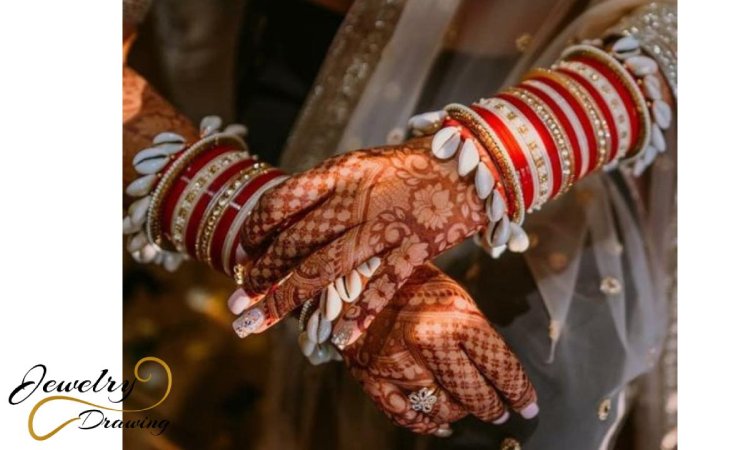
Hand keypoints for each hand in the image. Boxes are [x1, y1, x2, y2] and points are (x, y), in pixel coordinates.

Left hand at [235, 136, 496, 344]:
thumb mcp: (364, 165)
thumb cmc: (413, 165)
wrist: (473, 161)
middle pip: (294, 243)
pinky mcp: (416, 247)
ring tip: (258, 320)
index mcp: (340, 172)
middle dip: (260, 275)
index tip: (244, 254)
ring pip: (324, 268)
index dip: (255, 231)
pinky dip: (358, 315)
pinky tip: (336, 339)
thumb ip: (328, 190)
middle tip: (238, 302)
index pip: (281, 202)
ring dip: (287, 297)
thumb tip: (285, 221)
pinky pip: (381, 287)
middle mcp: (356, 199)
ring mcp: (386, 225)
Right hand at [342, 264, 537, 435]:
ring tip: (465, 406)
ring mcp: (398, 362)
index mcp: (455, 315)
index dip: (518, 390)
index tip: (527, 404)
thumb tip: (499, 373)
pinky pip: (407, 415)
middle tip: (500, 412)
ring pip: (443, 409)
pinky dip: (428, 424)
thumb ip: (474, 333)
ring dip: (459, 412)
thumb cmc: (412, 283)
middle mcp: (428, 340)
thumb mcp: (453, 296)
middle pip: (473, 393)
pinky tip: (441, 424)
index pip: (498, 365)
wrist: (354, 273)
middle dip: (492, 407)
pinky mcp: (373, 377)